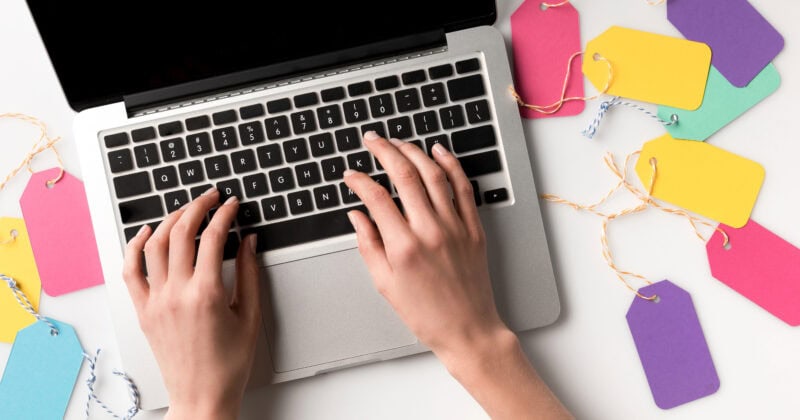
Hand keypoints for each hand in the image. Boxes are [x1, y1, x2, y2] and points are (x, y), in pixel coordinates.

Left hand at [123, 189, 260, 419]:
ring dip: (170, 220)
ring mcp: (156, 301)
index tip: (232, 204)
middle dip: (198, 206)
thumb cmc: (229, 364)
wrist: (202, 396)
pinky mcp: (143, 311)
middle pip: (182, 232)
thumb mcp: (250, 316)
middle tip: (210, 196)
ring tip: (185, 209)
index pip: (213, 237)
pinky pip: (131, 271)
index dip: (225, 214)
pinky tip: (145, 232)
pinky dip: (135, 246)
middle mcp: (177, 293)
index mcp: (207, 294)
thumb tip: (248, 241)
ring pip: (154, 245)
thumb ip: (248, 274)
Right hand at [343, 131, 506, 362]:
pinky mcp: (473, 227)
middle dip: (384, 150)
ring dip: (413, 151)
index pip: (376, 197)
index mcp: (403, 247)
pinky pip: (463, 187)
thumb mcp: (385, 284)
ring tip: (398, 142)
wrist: (467, 329)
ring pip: (433, 173)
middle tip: (372, 140)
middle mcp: (430, 231)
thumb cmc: (425, 313)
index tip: (351, 175)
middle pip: (405, 174)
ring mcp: (455, 226)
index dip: (359, 180)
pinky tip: (438, 152)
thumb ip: (368, 245)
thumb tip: (357, 215)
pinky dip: (450, 164)